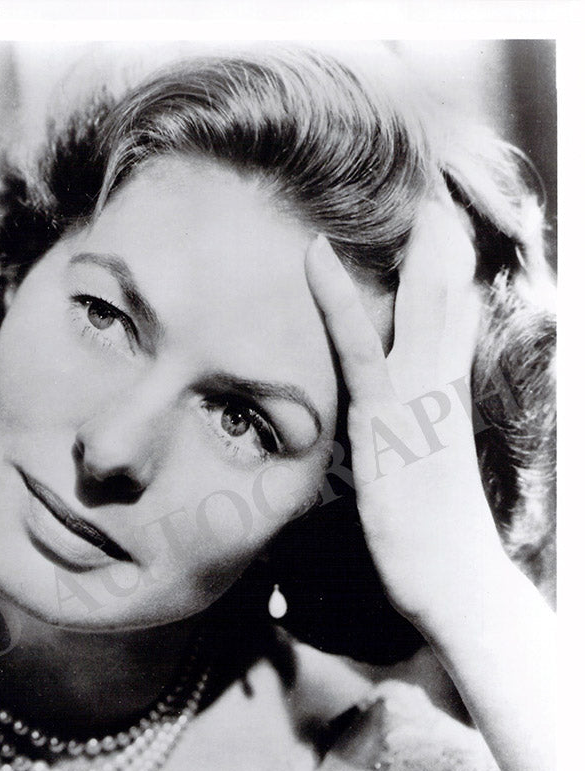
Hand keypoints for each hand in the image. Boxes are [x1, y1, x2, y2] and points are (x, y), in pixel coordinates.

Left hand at [305, 200, 505, 637]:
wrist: (454, 585)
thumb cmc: (435, 545)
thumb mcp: (417, 481)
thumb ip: (407, 445)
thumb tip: (392, 436)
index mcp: (447, 397)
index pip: (452, 317)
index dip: (446, 268)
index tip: (440, 225)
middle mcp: (440, 387)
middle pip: (448, 296)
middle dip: (442, 241)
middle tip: (434, 185)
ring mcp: (419, 399)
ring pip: (420, 306)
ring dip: (414, 247)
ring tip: (407, 189)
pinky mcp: (388, 421)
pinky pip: (358, 348)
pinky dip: (336, 299)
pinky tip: (316, 257)